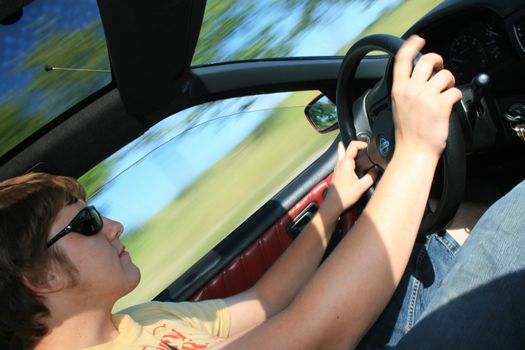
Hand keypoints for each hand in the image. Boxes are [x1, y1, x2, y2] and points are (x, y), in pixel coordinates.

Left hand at [327, 141, 374, 211]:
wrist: (334, 204)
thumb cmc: (345, 196)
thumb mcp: (361, 187)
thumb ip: (371, 177)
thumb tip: (376, 171)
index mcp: (345, 163)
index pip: (352, 145)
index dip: (361, 143)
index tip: (368, 146)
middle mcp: (340, 163)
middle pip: (343, 146)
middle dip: (354, 144)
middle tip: (362, 146)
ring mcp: (337, 167)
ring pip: (341, 153)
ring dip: (349, 150)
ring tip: (360, 154)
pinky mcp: (337, 172)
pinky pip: (342, 160)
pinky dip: (348, 158)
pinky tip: (355, 164)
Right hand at [391, 35, 461, 157]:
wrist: (414, 151)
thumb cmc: (407, 133)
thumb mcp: (400, 106)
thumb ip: (408, 89)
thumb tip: (421, 78)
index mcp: (399, 89)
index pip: (402, 60)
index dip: (411, 45)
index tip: (418, 40)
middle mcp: (411, 90)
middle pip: (427, 60)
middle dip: (438, 60)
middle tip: (440, 68)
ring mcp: (426, 96)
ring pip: (445, 74)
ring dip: (449, 82)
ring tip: (446, 91)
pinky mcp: (441, 104)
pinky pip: (455, 91)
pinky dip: (455, 97)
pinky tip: (449, 105)